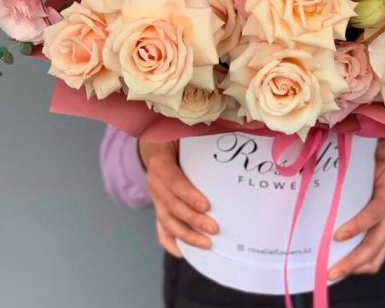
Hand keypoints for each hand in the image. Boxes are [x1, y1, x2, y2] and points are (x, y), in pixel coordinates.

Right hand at [138, 140, 218, 254]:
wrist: (154, 143)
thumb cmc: (175, 135)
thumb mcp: (181, 130)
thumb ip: (199, 133)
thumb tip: (230, 132)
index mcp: (160, 161)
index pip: (173, 180)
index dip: (187, 194)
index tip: (206, 205)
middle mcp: (154, 182)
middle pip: (171, 205)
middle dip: (193, 219)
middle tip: (214, 228)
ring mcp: (155, 196)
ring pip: (167, 220)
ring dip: (186, 235)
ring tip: (207, 244)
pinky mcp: (158, 206)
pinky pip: (160, 228)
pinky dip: (170, 242)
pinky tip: (184, 253)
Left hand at [328, 138, 384, 280]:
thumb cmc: (381, 155)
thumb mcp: (375, 148)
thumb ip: (359, 151)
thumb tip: (333, 146)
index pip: (376, 212)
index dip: (358, 225)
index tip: (337, 235)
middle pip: (376, 243)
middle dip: (354, 260)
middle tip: (330, 270)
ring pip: (377, 255)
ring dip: (356, 267)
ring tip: (332, 274)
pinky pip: (377, 255)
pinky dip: (361, 265)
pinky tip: (342, 267)